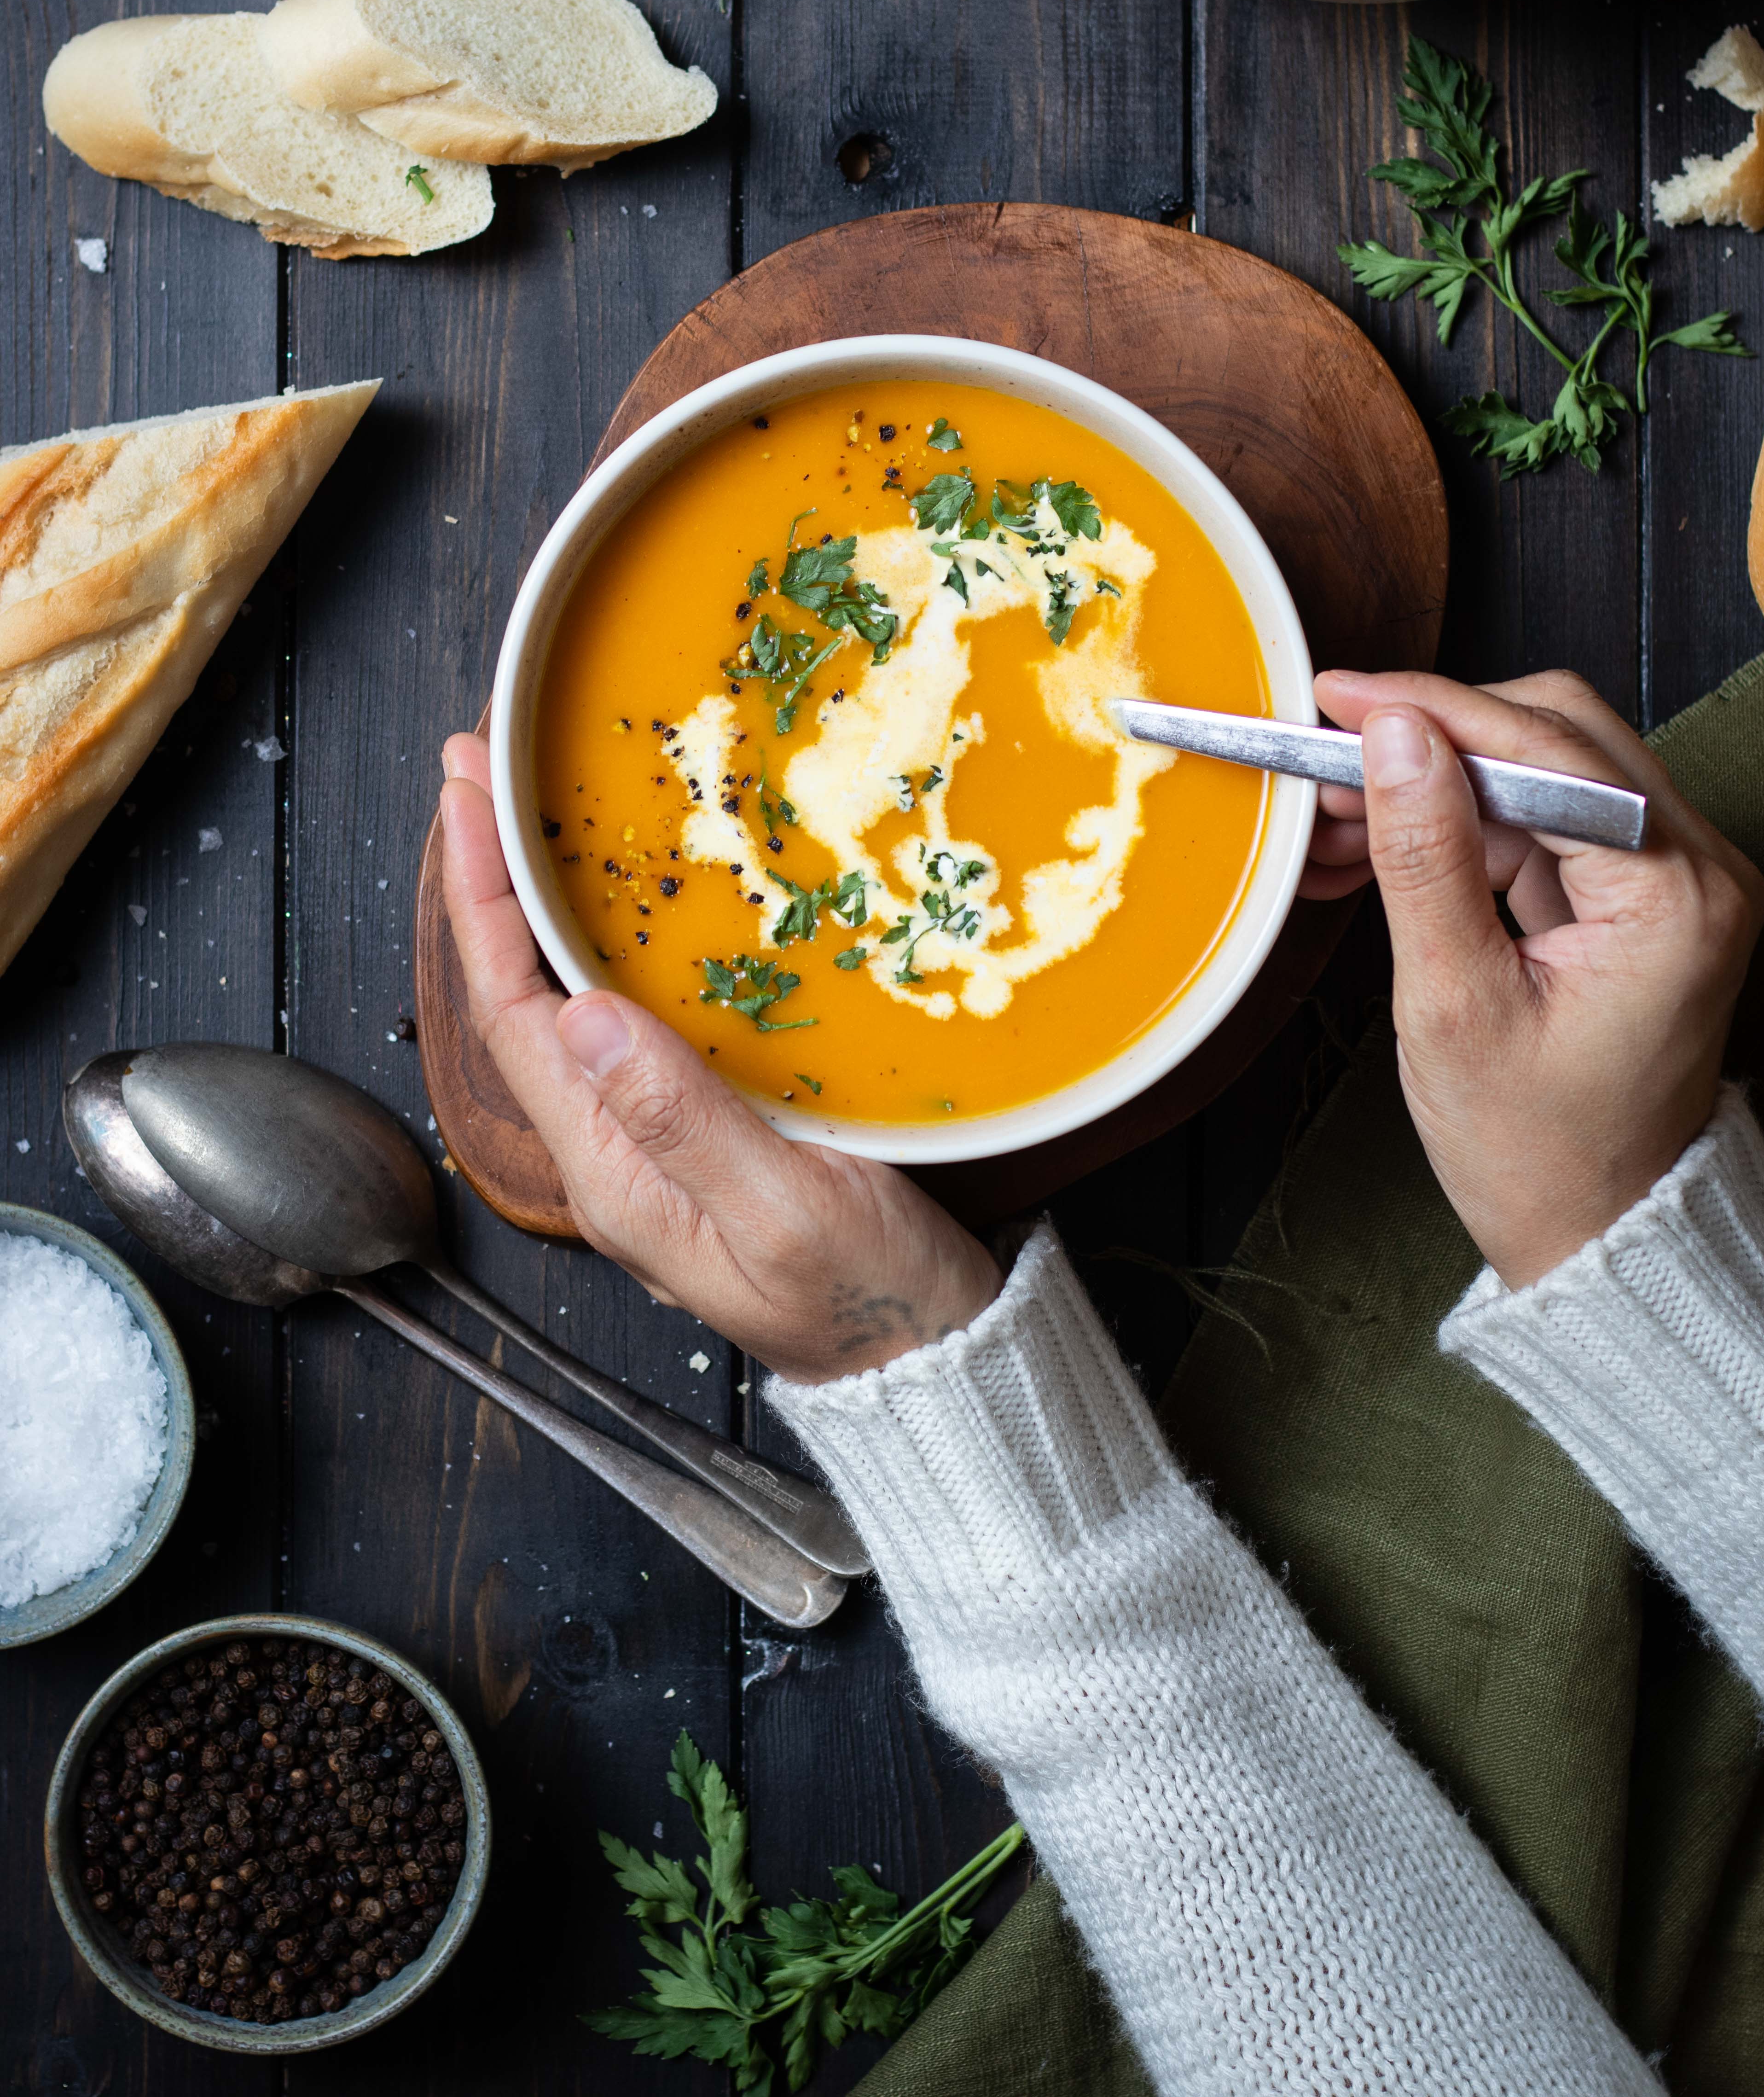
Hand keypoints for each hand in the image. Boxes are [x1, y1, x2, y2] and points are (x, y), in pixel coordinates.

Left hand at [438, 735, 1003, 1384]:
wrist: (929, 1362)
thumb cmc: (868, 1302)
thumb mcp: (788, 1211)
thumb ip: (684, 1121)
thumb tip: (583, 1018)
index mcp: (614, 1172)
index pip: (514, 1013)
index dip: (482, 899)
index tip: (468, 798)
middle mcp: (615, 1155)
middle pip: (523, 997)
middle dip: (493, 879)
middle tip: (481, 766)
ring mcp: (654, 1144)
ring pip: (570, 1003)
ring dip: (544, 902)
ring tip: (532, 808)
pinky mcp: (702, 1132)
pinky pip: (631, 1021)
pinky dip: (612, 943)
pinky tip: (634, 900)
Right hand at [1295, 669, 1763, 1287]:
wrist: (1595, 1234)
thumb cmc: (1535, 1150)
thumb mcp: (1453, 1003)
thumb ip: (1424, 857)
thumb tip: (1391, 734)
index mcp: (1676, 894)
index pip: (1544, 746)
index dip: (1429, 708)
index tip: (1336, 696)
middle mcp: (1699, 868)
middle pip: (1555, 734)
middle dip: (1431, 738)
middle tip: (1325, 759)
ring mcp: (1677, 880)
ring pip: (1543, 770)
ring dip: (1435, 783)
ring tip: (1333, 820)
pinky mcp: (1642, 898)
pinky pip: (1545, 823)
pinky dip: (1461, 827)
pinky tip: (1376, 848)